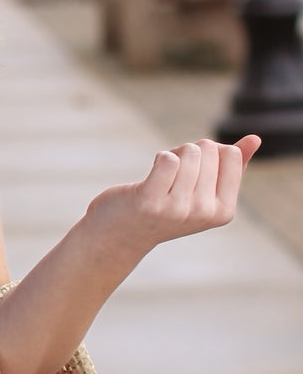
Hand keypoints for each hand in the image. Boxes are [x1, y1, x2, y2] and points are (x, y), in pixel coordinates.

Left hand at [85, 135, 260, 254]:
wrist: (119, 234)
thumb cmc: (162, 206)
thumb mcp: (201, 190)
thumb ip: (231, 167)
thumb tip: (255, 139)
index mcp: (223, 212)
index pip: (230, 154)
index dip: (208, 153)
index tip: (192, 173)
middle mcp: (204, 213)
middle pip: (208, 149)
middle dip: (187, 152)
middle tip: (170, 177)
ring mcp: (178, 210)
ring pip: (188, 152)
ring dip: (172, 155)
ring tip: (159, 178)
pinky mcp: (151, 202)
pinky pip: (167, 159)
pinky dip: (158, 158)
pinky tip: (149, 179)